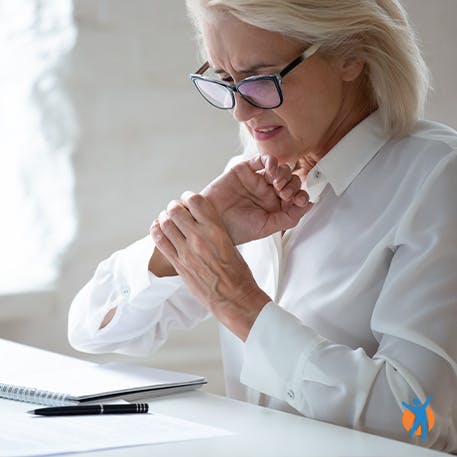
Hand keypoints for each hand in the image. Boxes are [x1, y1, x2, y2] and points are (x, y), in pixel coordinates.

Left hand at [150, 195, 270, 340]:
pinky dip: (157, 231)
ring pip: (165, 223)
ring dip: (164, 218)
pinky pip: (159, 241)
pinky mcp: (178, 264)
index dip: (189, 197)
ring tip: (167, 219)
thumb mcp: (231, 243)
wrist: (234, 297)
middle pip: (175, 209)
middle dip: (175, 207)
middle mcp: (199, 237)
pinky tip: (159, 230)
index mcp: (216, 229)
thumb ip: (214, 229)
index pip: (196, 201)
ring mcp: (186, 251)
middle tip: (176, 209)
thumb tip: (201, 220)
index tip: (188, 199)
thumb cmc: (237, 273)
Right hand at [201, 154, 311, 244]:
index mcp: (275, 207)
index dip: (301, 195)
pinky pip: (262, 160)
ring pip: (280, 169)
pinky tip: (271, 169)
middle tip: (284, 193)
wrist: (212, 222)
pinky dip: (270, 160)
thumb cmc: (236, 229)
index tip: (299, 200)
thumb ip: (289, 217)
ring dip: (283, 173)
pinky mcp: (245, 170)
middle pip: (290, 180)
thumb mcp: (267, 227)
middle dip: (292, 185)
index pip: (295, 196)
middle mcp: (268, 192)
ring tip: (277, 183)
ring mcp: (257, 180)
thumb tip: (310, 205)